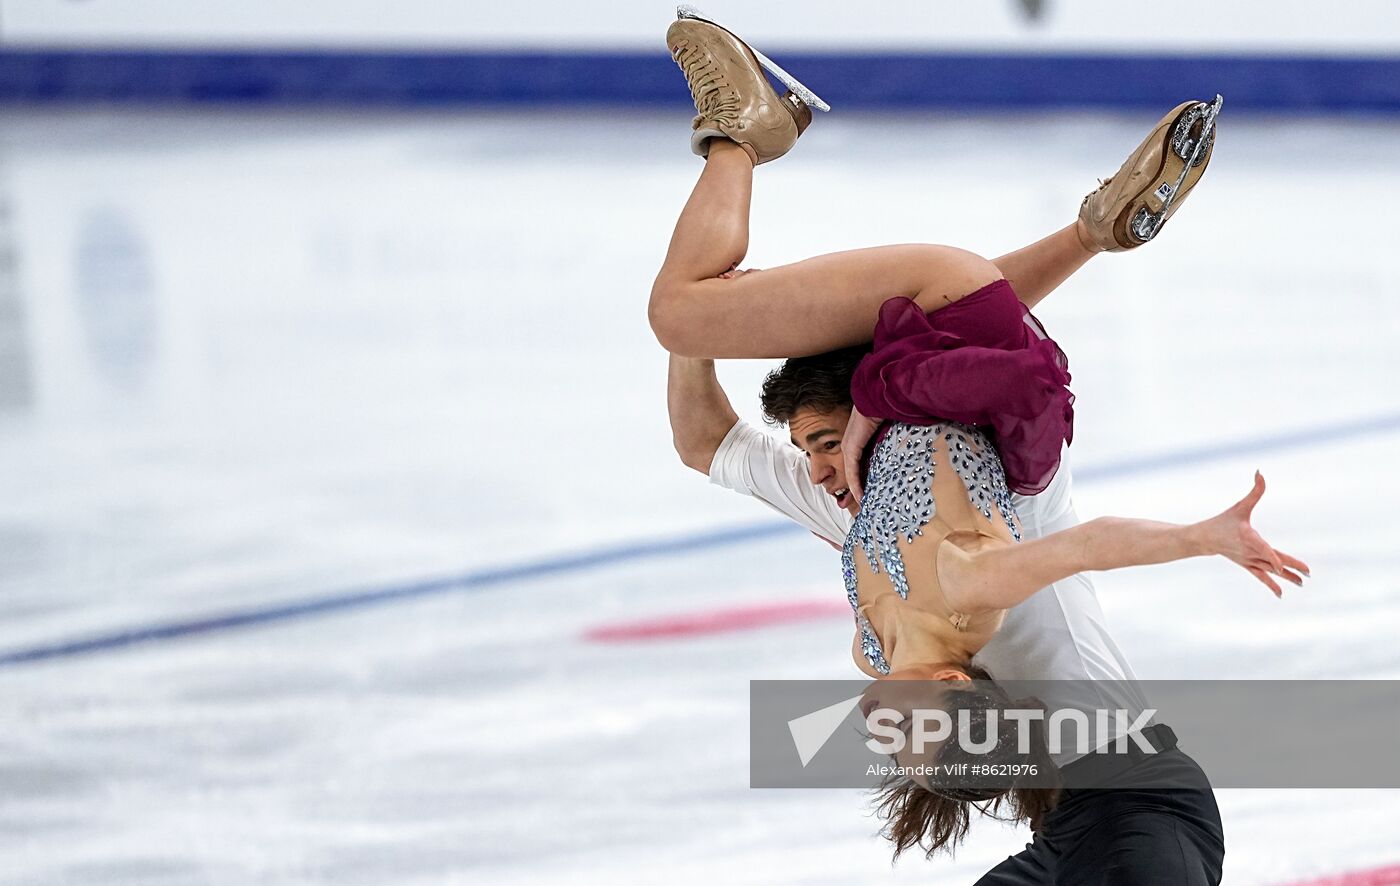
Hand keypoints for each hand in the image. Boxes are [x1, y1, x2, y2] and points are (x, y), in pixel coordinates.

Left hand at [841, 406, 883, 505]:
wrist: (878, 401)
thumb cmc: (887, 415)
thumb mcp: (888, 436)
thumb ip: (891, 447)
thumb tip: (908, 454)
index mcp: (859, 444)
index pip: (861, 467)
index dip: (866, 482)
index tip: (873, 495)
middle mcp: (851, 447)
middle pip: (855, 474)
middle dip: (861, 490)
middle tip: (868, 505)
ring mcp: (849, 448)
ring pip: (852, 475)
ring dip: (858, 491)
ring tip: (864, 505)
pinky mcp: (850, 450)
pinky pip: (852, 472)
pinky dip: (856, 485)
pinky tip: (860, 496)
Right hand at [1198, 472, 1309, 596]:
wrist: (1204, 538)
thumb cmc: (1223, 521)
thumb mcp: (1240, 506)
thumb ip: (1254, 491)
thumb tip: (1260, 472)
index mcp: (1248, 537)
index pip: (1262, 549)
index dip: (1273, 558)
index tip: (1281, 568)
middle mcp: (1249, 552)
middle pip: (1273, 560)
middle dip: (1291, 567)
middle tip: (1308, 572)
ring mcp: (1249, 560)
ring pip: (1270, 570)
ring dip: (1287, 577)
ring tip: (1303, 582)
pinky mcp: (1247, 565)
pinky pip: (1261, 577)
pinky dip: (1271, 585)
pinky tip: (1281, 595)